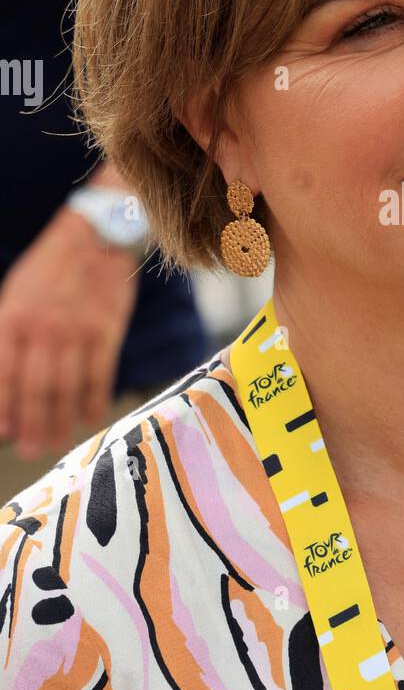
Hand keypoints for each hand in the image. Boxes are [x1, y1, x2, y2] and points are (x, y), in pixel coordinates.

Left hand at [0, 206, 139, 459]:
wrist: (95, 237)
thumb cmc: (48, 271)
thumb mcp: (13, 295)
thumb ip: (5, 337)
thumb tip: (2, 386)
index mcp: (14, 317)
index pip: (3, 373)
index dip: (3, 407)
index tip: (4, 433)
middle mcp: (44, 327)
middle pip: (37, 388)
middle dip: (32, 425)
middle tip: (31, 451)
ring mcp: (78, 329)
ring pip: (68, 387)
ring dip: (61, 421)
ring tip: (57, 443)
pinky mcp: (107, 330)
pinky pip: (100, 374)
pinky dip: (94, 400)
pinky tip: (89, 418)